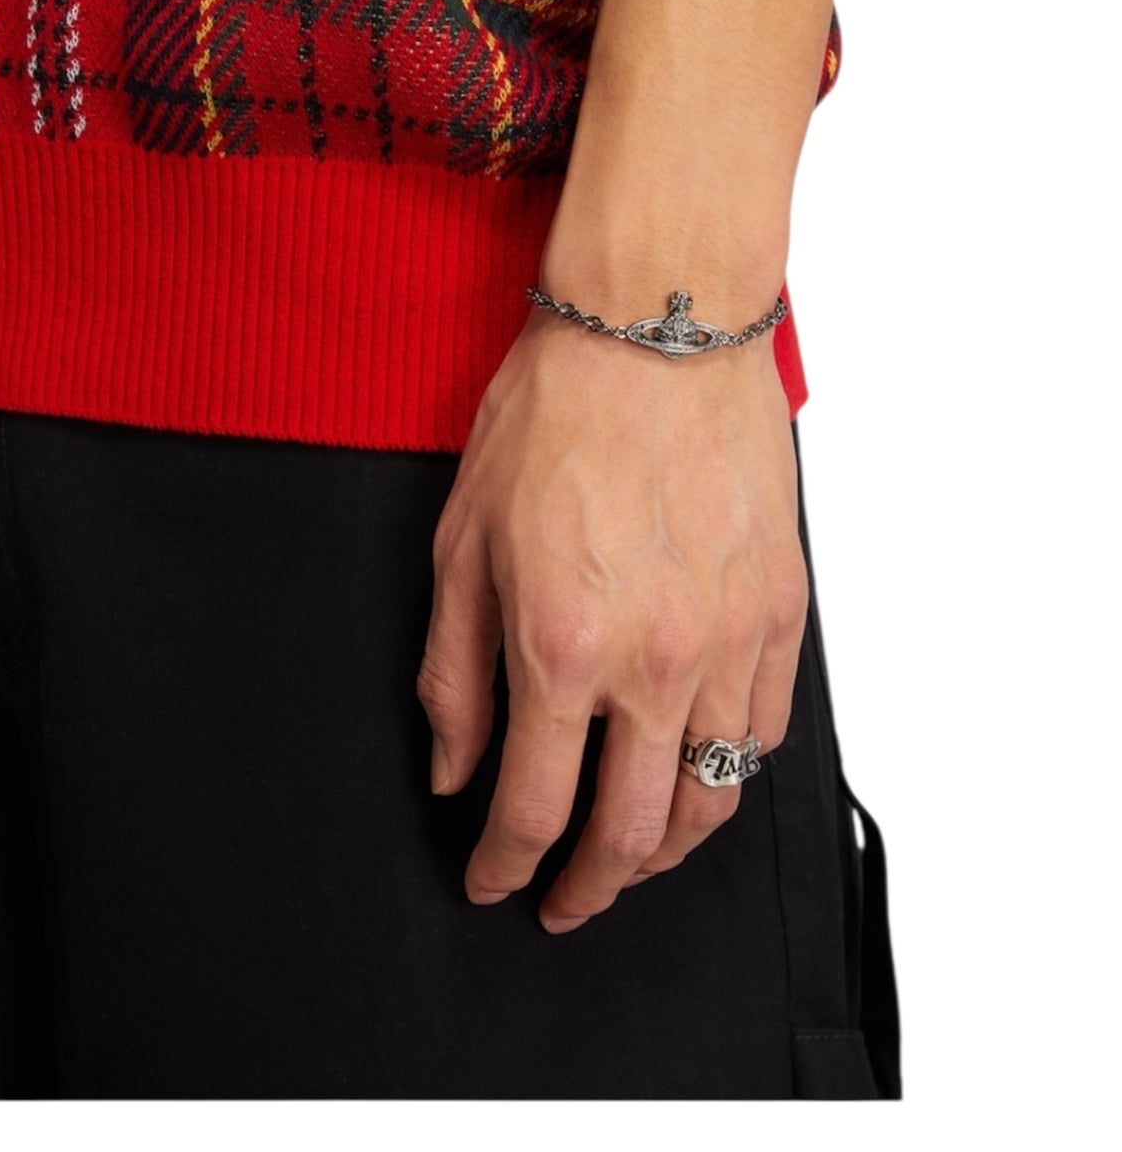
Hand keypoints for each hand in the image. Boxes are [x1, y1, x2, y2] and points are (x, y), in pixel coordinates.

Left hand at [417, 304, 808, 932]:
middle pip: (632, 833)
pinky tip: (695, 775)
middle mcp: (656, 662)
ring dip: (665, 852)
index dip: (504, 866)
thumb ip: (453, 672)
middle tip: (563, 902)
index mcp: (560, 646)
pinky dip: (727, 776)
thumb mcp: (462, 542)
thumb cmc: (551, 418)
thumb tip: (452, 769)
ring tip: (631, 862)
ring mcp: (731, 641)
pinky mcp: (781, 612)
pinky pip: (765, 732)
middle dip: (589, 889)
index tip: (490, 882)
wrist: (655, 331)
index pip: (532, 808)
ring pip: (710, 797)